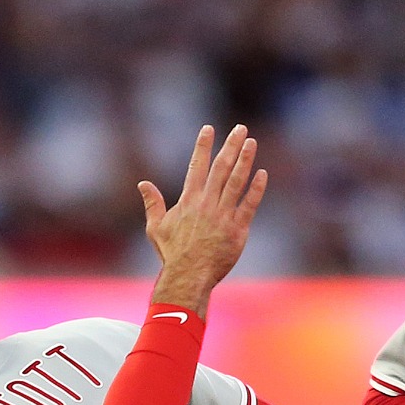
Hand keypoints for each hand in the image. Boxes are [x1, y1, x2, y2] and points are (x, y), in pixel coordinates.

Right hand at [139, 124, 267, 315]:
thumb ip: (152, 204)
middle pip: (221, 168)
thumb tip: (143, 184)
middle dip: (231, 146)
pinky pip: (249, 204)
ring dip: (245, 160)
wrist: (188, 276)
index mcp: (189, 200)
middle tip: (240, 128)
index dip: (203, 145)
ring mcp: (224, 215)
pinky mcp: (238, 229)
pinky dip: (256, 188)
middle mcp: (207, 203)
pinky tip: (261, 173)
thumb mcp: (156, 228)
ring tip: (251, 142)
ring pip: (237, 181)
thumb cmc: (172, 254)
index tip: (209, 129)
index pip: (197, 166)